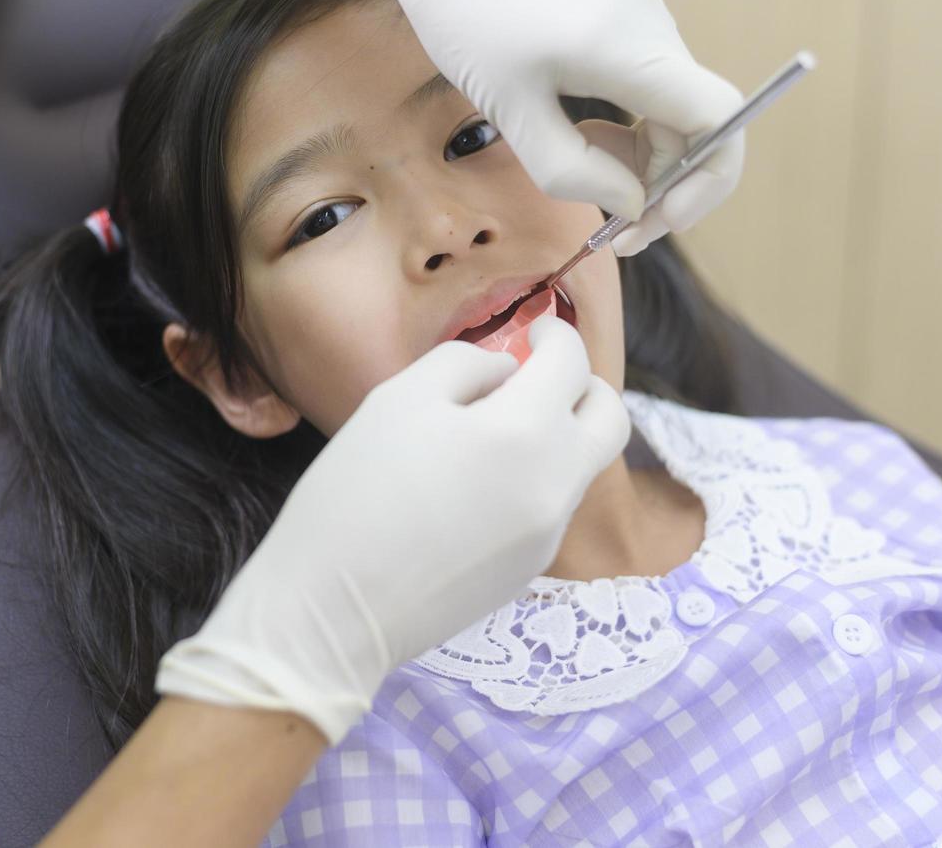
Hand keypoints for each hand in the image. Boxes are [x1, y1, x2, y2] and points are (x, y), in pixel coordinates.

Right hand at [156, 316, 628, 741]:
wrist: (331, 611)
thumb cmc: (354, 493)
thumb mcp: (399, 399)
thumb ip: (466, 366)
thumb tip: (506, 375)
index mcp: (525, 433)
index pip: (571, 363)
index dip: (555, 334)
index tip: (534, 329)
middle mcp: (556, 484)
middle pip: (610, 418)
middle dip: (584, 384)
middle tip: (539, 375)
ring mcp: (548, 534)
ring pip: (582, 464)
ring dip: (557, 433)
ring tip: (491, 431)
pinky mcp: (530, 570)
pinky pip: (550, 505)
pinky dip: (532, 478)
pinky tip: (472, 487)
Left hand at [252, 0, 744, 255]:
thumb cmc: (463, 7)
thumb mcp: (509, 107)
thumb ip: (572, 168)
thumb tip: (630, 204)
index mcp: (630, 46)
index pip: (719, 121)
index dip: (704, 184)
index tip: (655, 219)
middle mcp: (651, 22)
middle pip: (697, 121)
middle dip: (664, 184)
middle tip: (617, 227)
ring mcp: (639, 8)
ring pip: (670, 102)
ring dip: (642, 155)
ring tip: (586, 174)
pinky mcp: (620, 3)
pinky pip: (647, 77)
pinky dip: (628, 120)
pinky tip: (581, 129)